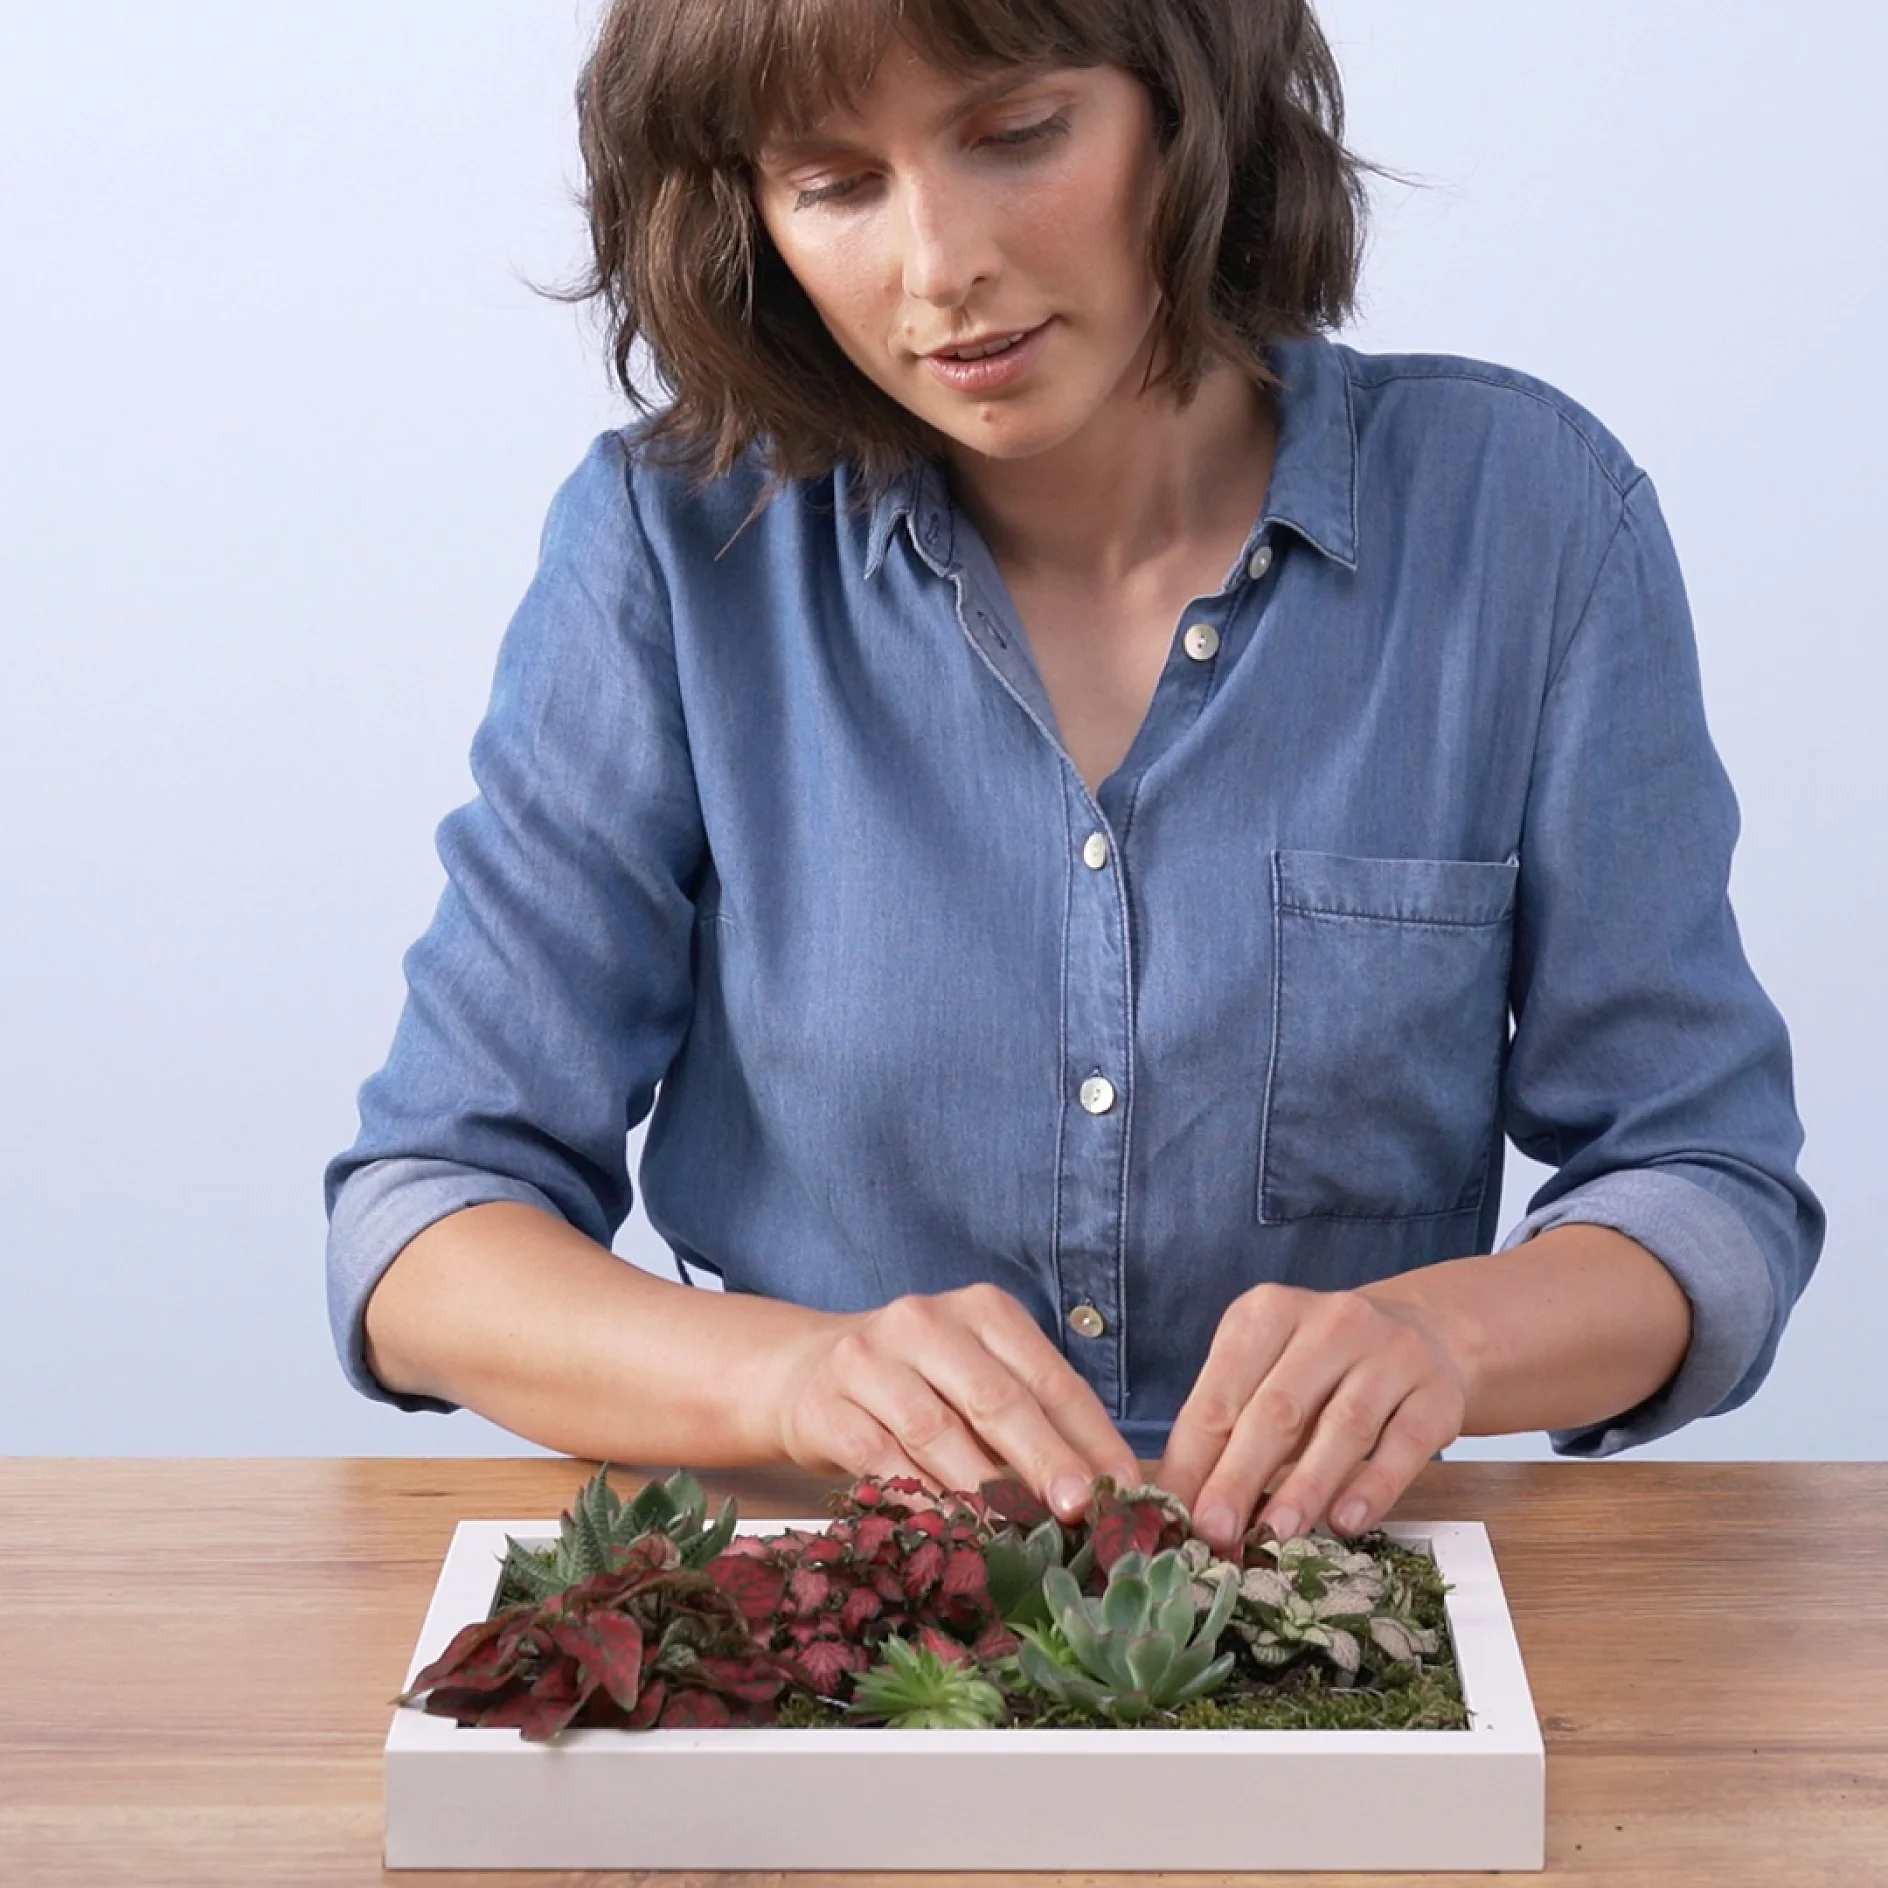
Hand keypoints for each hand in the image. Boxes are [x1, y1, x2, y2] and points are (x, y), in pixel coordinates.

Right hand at [763, 1282, 1140, 1524]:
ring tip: (1019, 1535)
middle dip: (1044, 1459)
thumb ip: (1034, 1418)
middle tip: (1078, 1511)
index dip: (1090, 1435)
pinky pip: (881, 1460)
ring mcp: (870, 1361)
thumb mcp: (978, 1379)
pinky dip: (920, 1500)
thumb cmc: (918, 1382)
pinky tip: (950, 1532)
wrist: (803, 1369)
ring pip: (937, 1432)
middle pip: (995, 1398)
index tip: (1125, 1488)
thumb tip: (1106, 1486)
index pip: (1047, 1375)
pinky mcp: (826, 1406)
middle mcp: (924, 1322)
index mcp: (980, 1309)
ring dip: (982, 1491)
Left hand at [1156, 1283, 1472, 1551]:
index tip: (1173, 1512)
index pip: (1222, 1391)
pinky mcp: (1437, 1392)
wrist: (1419, 1333)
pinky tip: (1347, 1520)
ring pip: (1344, 1427)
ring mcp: (1391, 1353)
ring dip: (1305, 1486)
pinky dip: (1374, 1485)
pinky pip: (1404, 1443)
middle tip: (1215, 1531)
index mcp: (1269, 1311)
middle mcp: (1332, 1322)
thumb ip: (1226, 1427)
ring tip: (1274, 1535)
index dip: (1195, 1456)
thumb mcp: (1263, 1372)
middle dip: (1240, 1476)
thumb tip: (1183, 1502)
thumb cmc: (1318, 1366)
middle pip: (1279, 1408)